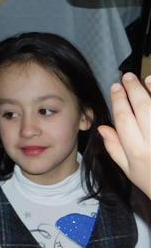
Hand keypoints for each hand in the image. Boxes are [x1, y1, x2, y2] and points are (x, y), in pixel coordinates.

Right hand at [101, 73, 150, 198]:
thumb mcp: (130, 170)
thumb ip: (115, 148)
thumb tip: (103, 128)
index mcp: (137, 152)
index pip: (124, 120)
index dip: (119, 101)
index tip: (115, 87)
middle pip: (142, 110)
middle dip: (133, 90)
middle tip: (127, 77)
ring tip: (145, 78)